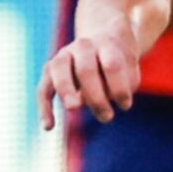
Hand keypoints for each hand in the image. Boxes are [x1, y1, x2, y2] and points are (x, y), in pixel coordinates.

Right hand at [38, 14, 140, 129]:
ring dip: (66, 91)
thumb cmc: (120, 65)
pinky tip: (49, 127)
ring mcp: (64, 56)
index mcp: (107, 44)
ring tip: (74, 109)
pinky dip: (44, 107)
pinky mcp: (50, 70)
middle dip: (96, 97)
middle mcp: (83, 46)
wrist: (104, 45)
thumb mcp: (129, 73)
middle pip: (86, 69)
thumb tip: (85, 100)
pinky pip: (43, 88)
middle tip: (107, 117)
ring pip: (59, 71)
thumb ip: (118, 85)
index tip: (126, 106)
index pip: (112, 65)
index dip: (119, 88)